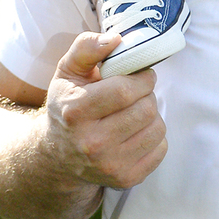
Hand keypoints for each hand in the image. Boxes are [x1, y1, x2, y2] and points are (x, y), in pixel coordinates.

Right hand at [44, 33, 167, 189]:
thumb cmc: (68, 105)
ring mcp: (109, 165)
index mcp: (75, 112)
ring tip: (134, 113)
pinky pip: (161, 149)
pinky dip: (154, 137)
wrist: (58, 155)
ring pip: (157, 129)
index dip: (142, 79)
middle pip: (145, 110)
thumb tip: (116, 39)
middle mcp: (91, 143)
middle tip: (136, 95)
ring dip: (151, 115)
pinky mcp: (125, 179)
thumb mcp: (67, 71)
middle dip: (147, 96)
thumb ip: (87, 47)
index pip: (125, 91)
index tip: (142, 76)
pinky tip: (135, 133)